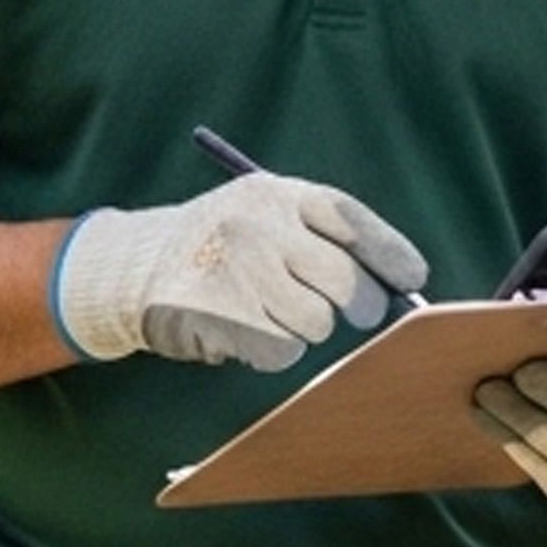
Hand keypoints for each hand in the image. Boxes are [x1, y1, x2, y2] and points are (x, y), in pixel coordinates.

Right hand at [54, 174, 426, 371]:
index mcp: (277, 194)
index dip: (390, 255)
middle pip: (345, 281)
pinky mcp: (216, 314)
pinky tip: (246, 328)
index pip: (351, 222)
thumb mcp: (269, 215)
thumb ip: (328, 238)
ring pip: (316, 322)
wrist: (135, 264)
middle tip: (355, 311)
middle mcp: (257, 225)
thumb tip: (401, 287)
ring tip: (272, 310)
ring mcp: (235, 269)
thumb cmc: (226, 245)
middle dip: (361, 305)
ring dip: (306, 327)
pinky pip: (281, 351)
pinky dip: (274, 351)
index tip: (412, 279)